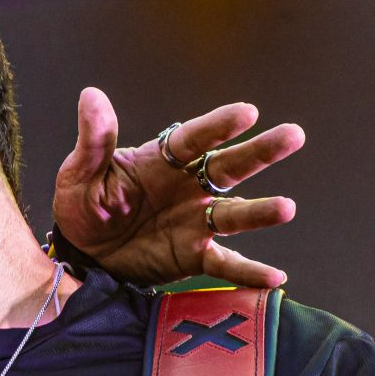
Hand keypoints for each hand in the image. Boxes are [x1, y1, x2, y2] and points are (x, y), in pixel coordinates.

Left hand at [50, 88, 301, 289]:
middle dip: (261, 152)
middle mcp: (188, 186)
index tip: (248, 113)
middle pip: (229, 166)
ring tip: (286, 208)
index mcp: (163, 160)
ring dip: (261, 211)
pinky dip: (248, 272)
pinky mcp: (193, 255)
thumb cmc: (84, 205)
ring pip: (234, 213)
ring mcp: (195, 221)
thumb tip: (91, 96)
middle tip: (293, 135)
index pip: (195, 138)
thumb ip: (94, 139)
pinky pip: (224, 264)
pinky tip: (274, 279)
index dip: (220, 125)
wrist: (82, 253)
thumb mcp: (80, 172)